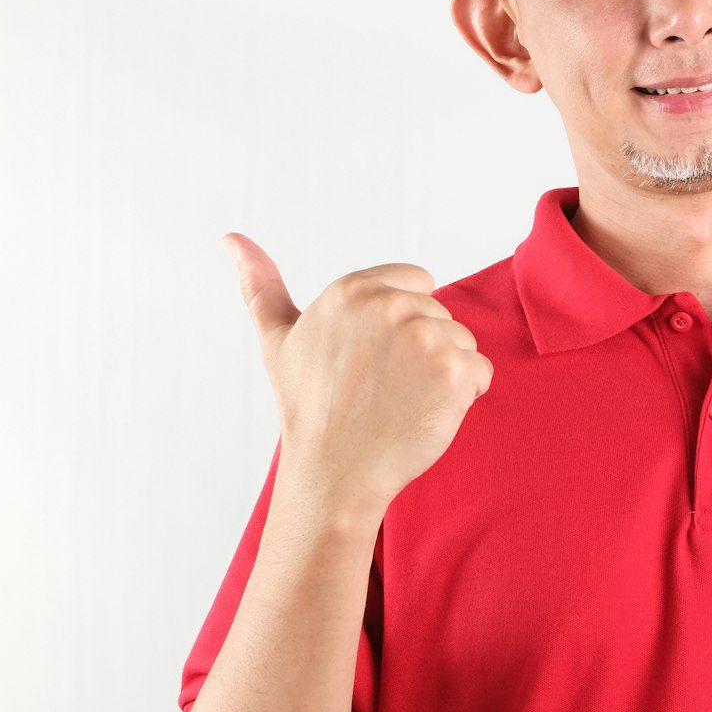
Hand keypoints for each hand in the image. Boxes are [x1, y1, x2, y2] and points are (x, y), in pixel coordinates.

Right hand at [223, 232, 493, 511]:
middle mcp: (389, 306)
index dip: (400, 324)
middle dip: (420, 349)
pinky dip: (465, 395)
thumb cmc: (308, 409)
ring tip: (401, 401)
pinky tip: (425, 413)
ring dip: (443, 372)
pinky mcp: (454, 372)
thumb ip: (260, 285)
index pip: (416, 283)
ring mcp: (425, 338)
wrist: (335, 473)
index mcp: (351, 290)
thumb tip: (231, 238)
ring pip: (461, 341)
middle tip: (382, 387)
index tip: (371, 359)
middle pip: (439, 313)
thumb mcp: (277, 340)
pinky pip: (480, 372)